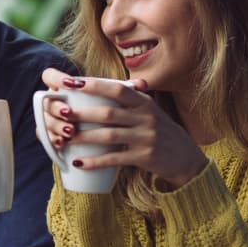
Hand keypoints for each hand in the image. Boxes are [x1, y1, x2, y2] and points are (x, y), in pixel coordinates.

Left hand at [39, 68, 207, 189]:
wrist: (186, 158)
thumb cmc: (160, 131)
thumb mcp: (150, 110)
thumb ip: (130, 98)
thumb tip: (101, 84)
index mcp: (144, 103)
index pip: (117, 89)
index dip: (94, 85)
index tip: (72, 83)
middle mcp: (146, 117)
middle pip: (109, 112)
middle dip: (83, 113)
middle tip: (62, 112)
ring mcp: (146, 138)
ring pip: (109, 136)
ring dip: (85, 137)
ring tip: (65, 138)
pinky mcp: (145, 157)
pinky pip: (115, 159)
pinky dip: (95, 161)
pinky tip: (79, 162)